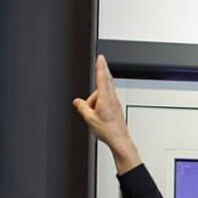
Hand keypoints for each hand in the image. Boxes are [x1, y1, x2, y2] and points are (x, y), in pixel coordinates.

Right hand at [72, 54, 141, 173]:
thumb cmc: (108, 130)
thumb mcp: (89, 118)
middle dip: (101, 74)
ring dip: (95, 99)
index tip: (100, 57)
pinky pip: (106, 100)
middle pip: (105, 81)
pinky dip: (99, 103)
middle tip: (100, 62)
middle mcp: (112, 98)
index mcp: (106, 98)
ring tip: (93, 114)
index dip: (100, 66)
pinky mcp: (116, 107)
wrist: (119, 139)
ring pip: (102, 93)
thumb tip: (77, 102)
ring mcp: (115, 102)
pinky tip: (98, 114)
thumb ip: (82, 107)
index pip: (102, 78)